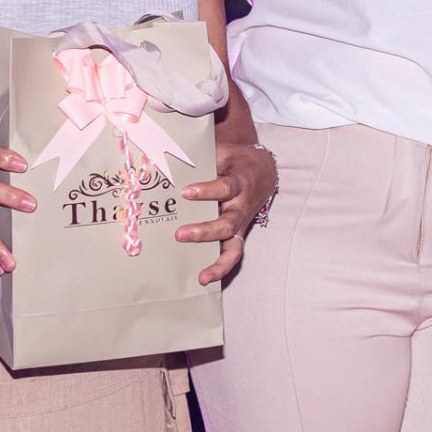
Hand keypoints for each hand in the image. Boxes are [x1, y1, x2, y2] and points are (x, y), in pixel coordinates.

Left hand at [176, 141, 278, 286]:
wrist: (263, 171)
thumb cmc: (234, 161)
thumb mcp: (223, 152)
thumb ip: (201, 154)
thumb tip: (169, 152)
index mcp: (239, 184)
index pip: (225, 188)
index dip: (207, 191)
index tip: (186, 192)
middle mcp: (241, 208)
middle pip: (227, 224)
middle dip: (205, 231)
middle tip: (180, 234)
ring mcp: (240, 225)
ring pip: (234, 247)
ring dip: (218, 262)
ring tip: (202, 276)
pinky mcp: (237, 236)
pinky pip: (232, 255)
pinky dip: (220, 269)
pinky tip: (203, 279)